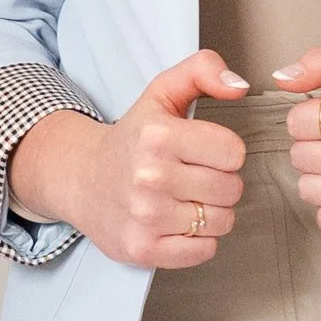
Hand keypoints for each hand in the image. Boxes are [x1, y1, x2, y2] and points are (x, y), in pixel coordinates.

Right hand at [6, 50, 251, 268]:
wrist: (82, 180)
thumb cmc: (133, 138)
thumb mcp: (162, 93)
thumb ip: (202, 70)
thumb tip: (239, 86)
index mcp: (158, 136)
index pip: (234, 152)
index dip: (224, 152)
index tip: (203, 151)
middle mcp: (149, 177)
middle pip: (232, 189)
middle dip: (220, 183)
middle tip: (193, 176)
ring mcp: (145, 217)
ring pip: (223, 222)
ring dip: (211, 213)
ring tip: (184, 199)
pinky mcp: (143, 249)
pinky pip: (205, 251)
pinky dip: (199, 240)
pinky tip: (177, 223)